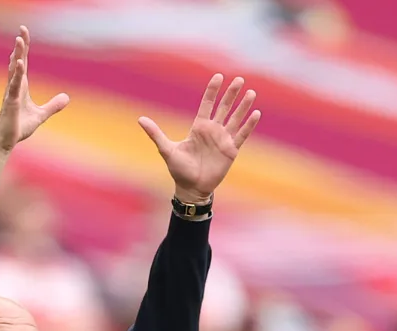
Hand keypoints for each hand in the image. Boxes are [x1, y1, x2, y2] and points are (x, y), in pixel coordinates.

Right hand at [0, 27, 69, 152]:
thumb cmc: (19, 126)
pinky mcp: (10, 102)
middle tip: (22, 29)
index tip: (24, 34)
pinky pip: (14, 85)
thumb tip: (67, 97)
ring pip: (14, 70)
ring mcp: (11, 93)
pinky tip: (19, 63)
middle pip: (18, 61)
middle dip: (20, 46)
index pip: (23, 63)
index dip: (24, 49)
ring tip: (19, 40)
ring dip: (17, 55)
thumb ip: (53, 106)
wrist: (7, 141)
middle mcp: (14, 86)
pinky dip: (17, 74)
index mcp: (21, 86)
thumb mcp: (41, 115)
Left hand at [139, 74, 262, 202]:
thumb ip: (156, 134)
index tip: (218, 76)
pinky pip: (242, 135)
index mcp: (199, 127)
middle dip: (231, 93)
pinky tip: (255, 113)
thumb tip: (140, 119)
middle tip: (238, 79)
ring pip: (235, 118)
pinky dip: (249, 124)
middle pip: (224, 107)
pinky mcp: (231, 150)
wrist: (192, 188)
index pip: (207, 103)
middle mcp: (213, 130)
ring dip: (243, 106)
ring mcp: (223, 139)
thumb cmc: (179, 170)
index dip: (212, 90)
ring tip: (251, 92)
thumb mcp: (167, 149)